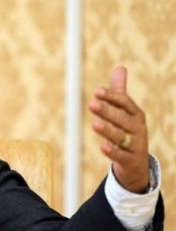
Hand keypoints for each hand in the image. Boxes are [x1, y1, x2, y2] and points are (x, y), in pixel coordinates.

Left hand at [88, 66, 149, 192]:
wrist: (136, 162)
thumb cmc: (127, 131)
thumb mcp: (125, 112)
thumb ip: (119, 92)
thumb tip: (120, 68)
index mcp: (135, 114)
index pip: (125, 103)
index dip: (112, 97)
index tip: (97, 91)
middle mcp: (137, 128)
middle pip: (122, 119)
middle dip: (107, 111)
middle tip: (92, 104)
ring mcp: (136, 145)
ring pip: (120, 136)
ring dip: (108, 131)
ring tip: (94, 124)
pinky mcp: (130, 160)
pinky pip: (122, 156)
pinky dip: (113, 152)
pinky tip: (103, 147)